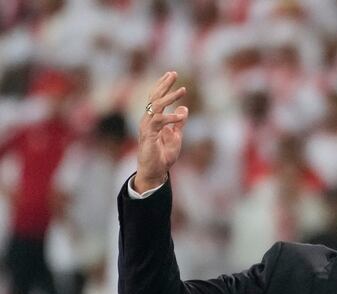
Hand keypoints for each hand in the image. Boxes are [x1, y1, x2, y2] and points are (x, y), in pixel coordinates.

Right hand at [135, 71, 187, 191]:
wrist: (155, 172)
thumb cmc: (163, 156)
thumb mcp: (176, 136)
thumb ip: (179, 123)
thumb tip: (184, 108)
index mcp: (153, 119)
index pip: (156, 98)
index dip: (163, 85)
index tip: (171, 74)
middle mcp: (148, 120)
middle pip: (154, 97)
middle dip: (164, 84)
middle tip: (174, 73)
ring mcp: (147, 127)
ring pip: (157, 107)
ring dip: (170, 98)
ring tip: (183, 90)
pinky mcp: (148, 136)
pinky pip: (159, 122)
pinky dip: (170, 118)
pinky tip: (181, 115)